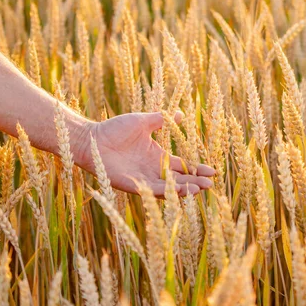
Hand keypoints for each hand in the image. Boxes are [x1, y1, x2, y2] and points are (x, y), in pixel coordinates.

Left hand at [81, 112, 214, 196]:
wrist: (92, 139)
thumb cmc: (114, 129)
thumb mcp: (143, 122)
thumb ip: (161, 120)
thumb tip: (180, 114)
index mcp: (157, 156)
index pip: (182, 166)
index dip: (197, 169)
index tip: (213, 171)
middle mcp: (153, 170)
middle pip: (179, 180)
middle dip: (195, 182)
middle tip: (211, 185)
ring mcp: (143, 179)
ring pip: (168, 188)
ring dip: (184, 190)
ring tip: (199, 189)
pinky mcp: (132, 185)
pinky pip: (151, 190)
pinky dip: (165, 191)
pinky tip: (178, 190)